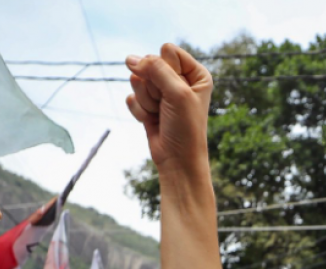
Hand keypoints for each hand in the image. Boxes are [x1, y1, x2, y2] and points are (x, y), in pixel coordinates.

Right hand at [125, 44, 212, 169]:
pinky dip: (140, 111)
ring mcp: (162, 92)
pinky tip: (152, 121)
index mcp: (196, 73)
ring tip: (161, 114)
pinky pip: (133, 96)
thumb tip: (130, 59)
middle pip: (150, 64)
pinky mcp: (148, 104)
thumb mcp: (177, 93)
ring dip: (146, 100)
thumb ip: (155, 69)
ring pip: (138, 80)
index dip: (167, 70)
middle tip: (167, 106)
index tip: (177, 92)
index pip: (167, 50)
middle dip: (154, 87)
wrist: (177, 161)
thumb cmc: (186, 128)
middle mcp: (180, 79)